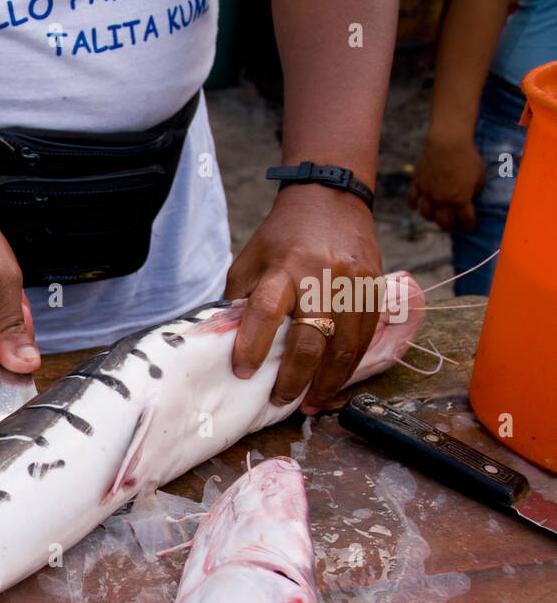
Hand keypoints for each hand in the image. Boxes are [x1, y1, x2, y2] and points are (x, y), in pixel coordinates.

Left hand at [226, 184, 383, 414]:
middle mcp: (320, 277)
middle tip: (281, 400)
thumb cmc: (282, 238)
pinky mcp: (373, 288)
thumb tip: (229, 341)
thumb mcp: (250, 261)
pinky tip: (335, 381)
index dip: (252, 345)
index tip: (242, 372)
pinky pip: (365, 336)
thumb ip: (241, 300)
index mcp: (282, 269)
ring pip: (345, 346)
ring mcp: (352, 283)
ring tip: (312, 403)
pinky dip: (350, 364)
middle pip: (311, 339)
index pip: (264, 311)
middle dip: (294, 378)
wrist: (330, 199)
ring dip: (328, 382)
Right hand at [407, 133, 485, 231]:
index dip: (469, 226)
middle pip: (443, 221)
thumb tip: (471, 196)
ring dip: (430, 217)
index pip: (465, 220)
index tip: (470, 228)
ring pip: (426, 213)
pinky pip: (412, 199)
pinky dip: (413, 204)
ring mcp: (428, 193)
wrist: (448, 143)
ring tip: (434, 217)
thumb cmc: (468, 157)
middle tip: (450, 226)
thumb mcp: (480, 175)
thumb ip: (476, 189)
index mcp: (461, 199)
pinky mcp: (418, 183)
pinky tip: (415, 207)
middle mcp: (442, 200)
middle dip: (448, 226)